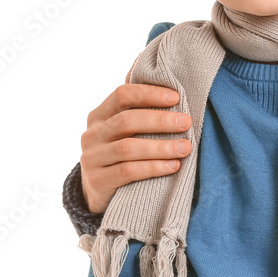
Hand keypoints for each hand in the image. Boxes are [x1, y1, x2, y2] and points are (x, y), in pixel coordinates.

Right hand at [79, 82, 191, 212]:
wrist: (101, 192)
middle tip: (187, 123)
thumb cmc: (123, 153)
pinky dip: (153, 167)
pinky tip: (173, 165)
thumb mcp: (126, 130)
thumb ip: (141, 110)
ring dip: (161, 147)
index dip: (149, 94)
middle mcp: (92, 134)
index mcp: (99, 115)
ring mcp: (91, 158)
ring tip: (185, 147)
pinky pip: (127, 171)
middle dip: (160, 120)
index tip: (176, 97)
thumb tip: (172, 84)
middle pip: (127, 120)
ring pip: (128, 148)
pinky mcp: (96, 181)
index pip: (122, 94)